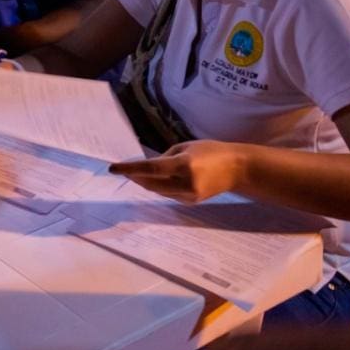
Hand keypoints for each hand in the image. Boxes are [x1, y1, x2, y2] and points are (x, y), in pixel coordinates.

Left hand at [108, 141, 248, 202]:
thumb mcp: (186, 147)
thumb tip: (145, 167)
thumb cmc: (211, 151)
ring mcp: (189, 195)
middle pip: (150, 183)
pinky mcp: (191, 202)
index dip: (129, 169)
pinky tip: (152, 180)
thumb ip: (165, 157)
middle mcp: (186, 183)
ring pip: (157, 191)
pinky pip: (167, 194)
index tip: (113, 168)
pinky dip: (158, 186)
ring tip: (134, 173)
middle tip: (121, 170)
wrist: (237, 169)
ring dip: (144, 182)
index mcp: (185, 165)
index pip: (150, 169)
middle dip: (134, 177)